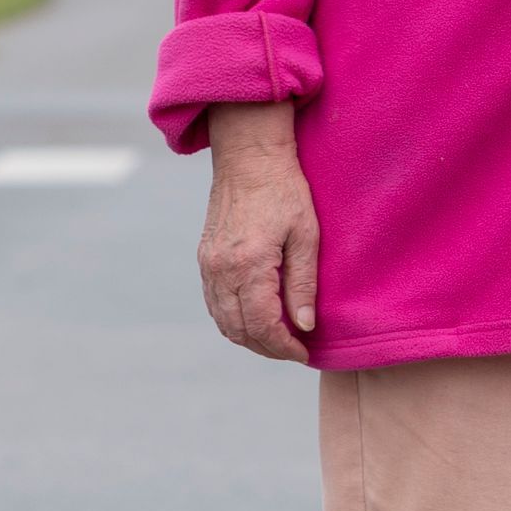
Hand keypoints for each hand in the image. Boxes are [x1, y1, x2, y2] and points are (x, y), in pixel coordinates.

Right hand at [196, 102, 319, 361]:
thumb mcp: (305, 235)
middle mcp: (222, 269)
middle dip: (268, 348)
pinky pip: (214, 303)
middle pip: (240, 330)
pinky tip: (255, 318)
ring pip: (223, 321)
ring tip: (277, 339)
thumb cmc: (284, 190)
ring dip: (249, 337)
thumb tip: (305, 326)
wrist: (249, 157)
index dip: (284, 347)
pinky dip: (233, 320)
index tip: (303, 353)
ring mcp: (208, 264)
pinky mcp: (205, 258)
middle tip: (293, 350)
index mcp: (249, 264)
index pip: (263, 325)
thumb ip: (303, 284)